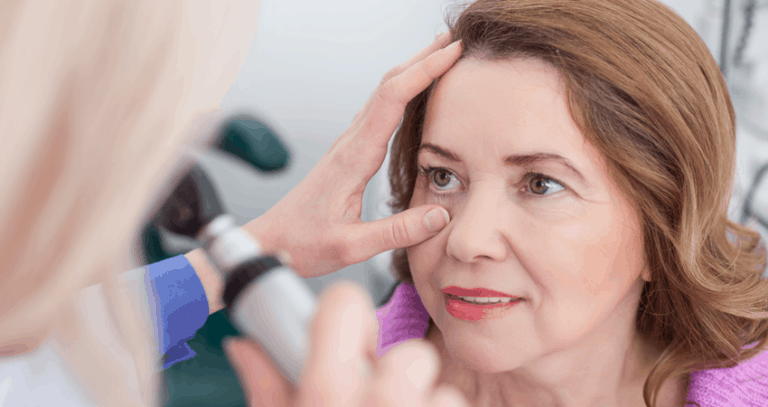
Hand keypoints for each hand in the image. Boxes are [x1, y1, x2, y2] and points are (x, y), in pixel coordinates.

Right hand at [224, 280, 468, 406]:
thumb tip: (246, 345)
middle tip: (369, 386)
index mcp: (325, 390)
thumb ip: (265, 382)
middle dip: (385, 362)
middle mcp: (377, 401)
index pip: (344, 304)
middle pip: (401, 346)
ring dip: (412, 392)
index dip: (343, 313)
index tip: (342, 325)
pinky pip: (448, 402)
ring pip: (427, 372)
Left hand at [242, 33, 461, 277]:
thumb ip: (397, 232)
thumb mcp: (351, 246)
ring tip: (439, 59)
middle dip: (422, 59)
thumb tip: (440, 215)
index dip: (424, 71)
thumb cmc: (303, 243)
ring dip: (411, 72)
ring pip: (381, 94)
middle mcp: (349, 143)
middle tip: (454, 42)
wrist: (271, 241)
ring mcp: (347, 145)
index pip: (392, 99)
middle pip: (387, 85)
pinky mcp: (348, 153)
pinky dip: (400, 93)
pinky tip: (412, 96)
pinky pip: (377, 111)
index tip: (452, 53)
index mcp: (353, 157)